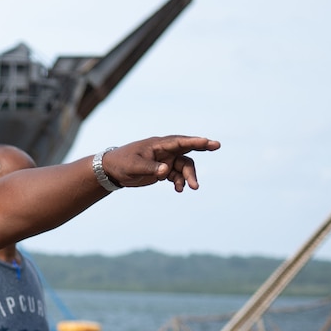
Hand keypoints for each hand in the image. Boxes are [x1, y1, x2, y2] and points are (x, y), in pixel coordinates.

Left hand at [102, 136, 220, 192]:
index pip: (179, 141)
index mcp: (158, 144)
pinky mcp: (163, 171)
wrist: (113, 170)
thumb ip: (151, 167)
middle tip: (217, 146)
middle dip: (202, 146)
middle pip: (187, 148)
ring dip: (189, 176)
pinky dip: (180, 182)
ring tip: (191, 188)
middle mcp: (165, 151)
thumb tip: (166, 171)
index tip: (207, 142)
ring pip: (184, 166)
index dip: (194, 141)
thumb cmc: (122, 163)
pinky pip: (177, 176)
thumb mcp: (134, 166)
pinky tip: (179, 190)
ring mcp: (165, 160)